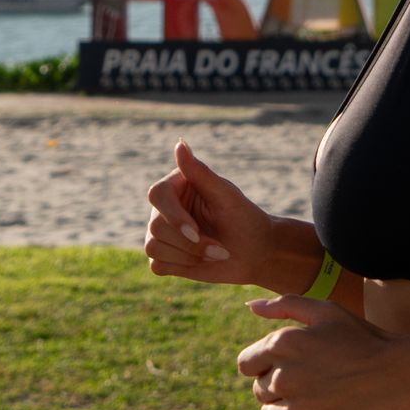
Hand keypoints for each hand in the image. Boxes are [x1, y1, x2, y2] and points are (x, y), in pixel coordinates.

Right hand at [142, 140, 275, 286]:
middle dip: (191, 244)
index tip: (195, 232)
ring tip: (215, 253)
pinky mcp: (164, 256)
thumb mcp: (225, 195)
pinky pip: (157, 265)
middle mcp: (164, 208)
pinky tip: (201, 261)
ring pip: (154, 247)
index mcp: (177, 186)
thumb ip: (200, 172)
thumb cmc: (243, 218)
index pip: (157, 195)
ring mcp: (161, 233)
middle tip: (221, 249)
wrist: (255, 253)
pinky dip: (182, 267)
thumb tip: (180, 143)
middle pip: (156, 227)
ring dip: (189, 256)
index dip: (173, 217)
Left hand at [236, 295, 401, 409]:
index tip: (291, 366)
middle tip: (313, 382)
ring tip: (316, 401)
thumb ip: (284, 305)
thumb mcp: (326, 311)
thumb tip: (249, 307)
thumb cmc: (362, 340)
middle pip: (259, 390)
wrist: (398, 377)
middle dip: (278, 386)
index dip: (265, 364)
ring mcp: (295, 409)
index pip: (246, 363)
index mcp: (282, 343)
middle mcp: (282, 376)